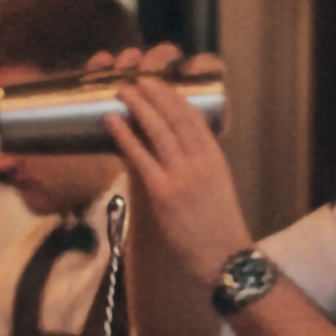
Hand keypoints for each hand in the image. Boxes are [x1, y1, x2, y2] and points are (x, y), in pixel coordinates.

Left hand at [105, 48, 254, 286]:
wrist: (224, 256)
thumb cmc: (219, 227)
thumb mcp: (217, 186)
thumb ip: (201, 166)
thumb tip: (181, 152)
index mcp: (215, 158)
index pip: (194, 118)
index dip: (175, 98)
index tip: (162, 85)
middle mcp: (200, 161)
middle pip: (175, 117)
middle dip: (156, 94)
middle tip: (139, 80)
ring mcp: (181, 176)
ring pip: (157, 130)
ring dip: (139, 106)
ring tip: (123, 91)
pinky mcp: (163, 193)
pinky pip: (140, 156)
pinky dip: (124, 135)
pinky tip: (111, 121)